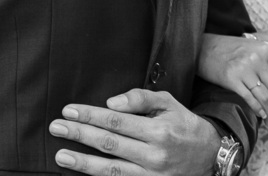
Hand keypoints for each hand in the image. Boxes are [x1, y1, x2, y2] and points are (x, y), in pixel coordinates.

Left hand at [49, 89, 220, 174]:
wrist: (211, 157)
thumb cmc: (185, 126)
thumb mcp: (169, 103)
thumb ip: (141, 99)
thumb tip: (112, 103)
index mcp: (158, 131)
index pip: (116, 121)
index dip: (90, 116)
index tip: (69, 111)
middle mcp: (154, 155)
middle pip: (109, 144)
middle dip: (80, 135)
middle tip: (56, 128)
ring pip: (111, 170)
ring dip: (82, 163)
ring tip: (61, 155)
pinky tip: (83, 173)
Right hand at [196, 32, 267, 120]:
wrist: (204, 47)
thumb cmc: (230, 50)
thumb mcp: (254, 50)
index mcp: (266, 50)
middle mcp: (258, 58)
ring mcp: (244, 68)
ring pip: (266, 97)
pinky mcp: (231, 78)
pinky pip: (250, 99)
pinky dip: (257, 110)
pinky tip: (259, 115)